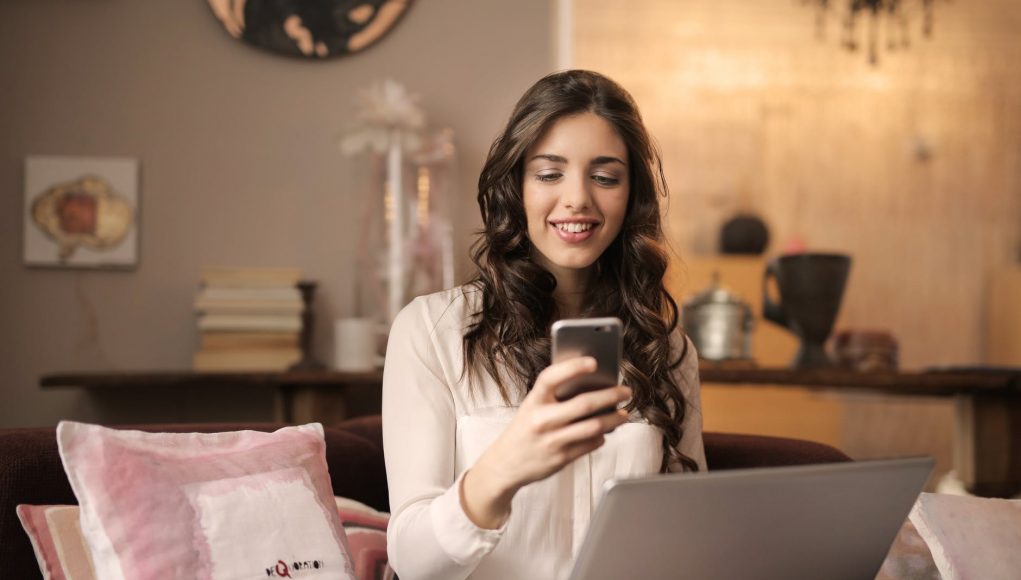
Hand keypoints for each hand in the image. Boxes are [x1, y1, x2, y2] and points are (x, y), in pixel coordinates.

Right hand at [460, 356, 631, 527]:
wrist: (505, 464)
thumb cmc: (524, 430)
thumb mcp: (531, 407)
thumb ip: (554, 397)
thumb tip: (591, 385)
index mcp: (533, 401)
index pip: (552, 377)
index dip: (573, 367)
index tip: (594, 362)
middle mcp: (542, 420)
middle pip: (584, 404)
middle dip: (611, 396)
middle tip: (626, 391)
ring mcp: (552, 441)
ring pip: (593, 427)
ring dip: (614, 419)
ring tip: (623, 414)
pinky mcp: (561, 458)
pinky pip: (590, 444)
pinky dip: (601, 436)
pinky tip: (604, 432)